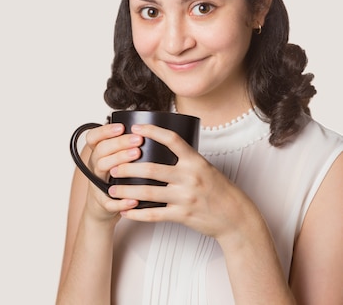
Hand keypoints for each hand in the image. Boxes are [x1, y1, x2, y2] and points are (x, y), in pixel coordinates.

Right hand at [81, 122, 145, 220]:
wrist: (101, 207)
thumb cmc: (114, 181)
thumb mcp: (116, 161)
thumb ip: (126, 148)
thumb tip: (152, 132)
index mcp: (99, 155)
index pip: (94, 138)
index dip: (105, 131)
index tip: (122, 127)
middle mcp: (96, 167)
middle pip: (101, 150)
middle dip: (119, 143)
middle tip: (138, 140)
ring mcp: (98, 184)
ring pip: (102, 169)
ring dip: (119, 161)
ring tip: (137, 156)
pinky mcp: (103, 203)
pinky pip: (110, 202)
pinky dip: (122, 201)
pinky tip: (134, 199)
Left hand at [108, 123, 255, 239]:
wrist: (236, 218)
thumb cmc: (218, 190)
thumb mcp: (205, 168)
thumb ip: (185, 159)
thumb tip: (161, 145)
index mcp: (196, 161)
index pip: (172, 140)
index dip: (152, 131)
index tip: (135, 128)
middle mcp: (190, 177)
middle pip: (151, 169)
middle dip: (127, 168)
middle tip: (112, 167)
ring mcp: (186, 197)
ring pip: (148, 193)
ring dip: (126, 191)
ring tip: (112, 190)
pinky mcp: (183, 215)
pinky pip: (154, 215)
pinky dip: (137, 213)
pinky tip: (125, 211)